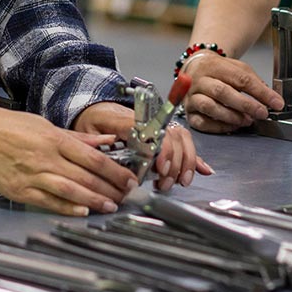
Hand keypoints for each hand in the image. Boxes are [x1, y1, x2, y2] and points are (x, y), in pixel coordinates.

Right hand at [0, 108, 137, 214]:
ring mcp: (33, 175)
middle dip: (109, 188)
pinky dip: (67, 207)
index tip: (128, 178)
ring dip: (93, 200)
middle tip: (124, 194)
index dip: (115, 171)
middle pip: (86, 176)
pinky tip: (82, 210)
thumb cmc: (8, 126)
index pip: (93, 158)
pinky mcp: (20, 190)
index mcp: (54, 139)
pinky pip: (48, 201)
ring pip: (70, 191)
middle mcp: (46, 158)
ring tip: (109, 205)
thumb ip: (76, 137)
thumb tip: (104, 140)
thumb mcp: (44, 124)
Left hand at [73, 102, 206, 189]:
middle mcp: (149, 121)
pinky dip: (195, 158)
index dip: (162, 151)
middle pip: (173, 138)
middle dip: (175, 163)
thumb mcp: (88, 130)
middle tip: (165, 183)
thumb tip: (114, 159)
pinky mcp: (163, 135)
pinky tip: (203, 170)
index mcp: (129, 119)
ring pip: (182, 140)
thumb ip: (100, 143)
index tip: (161, 168)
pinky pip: (184, 143)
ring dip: (186, 163)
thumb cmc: (92, 120)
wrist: (96, 108)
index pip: (153, 132)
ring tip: (179, 182)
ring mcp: (159, 127)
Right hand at [179, 51, 284, 132]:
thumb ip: (254, 83)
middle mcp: (200, 80)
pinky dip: (218, 127)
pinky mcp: (189, 112)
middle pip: (222, 92)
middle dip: (246, 105)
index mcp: (214, 66)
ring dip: (231, 116)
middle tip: (262, 113)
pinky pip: (202, 123)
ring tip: (247, 121)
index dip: (261, 92)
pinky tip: (232, 126)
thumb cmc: (219, 71)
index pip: (240, 79)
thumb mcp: (238, 69)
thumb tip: (272, 100)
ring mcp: (192, 96)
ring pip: (209, 107)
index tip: (276, 103)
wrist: (194, 69)